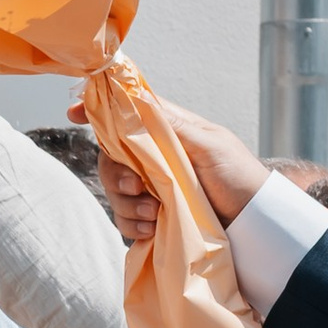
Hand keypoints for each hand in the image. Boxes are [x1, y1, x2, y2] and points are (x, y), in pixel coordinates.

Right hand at [81, 94, 267, 248]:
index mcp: (168, 132)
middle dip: (115, 175)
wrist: (253, 222)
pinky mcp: (153, 217)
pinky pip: (125, 220)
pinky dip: (133, 224)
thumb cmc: (238, 176)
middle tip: (135, 186)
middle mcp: (155, 158)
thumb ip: (171, 125)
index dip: (99, 113)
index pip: (127, 115)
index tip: (73, 114)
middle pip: (110, 159)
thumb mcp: (208, 144)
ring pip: (114, 192)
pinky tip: (152, 227)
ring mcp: (152, 189)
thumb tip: (136, 100)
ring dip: (127, 204)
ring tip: (154, 212)